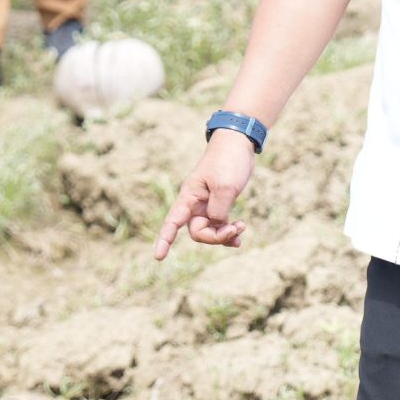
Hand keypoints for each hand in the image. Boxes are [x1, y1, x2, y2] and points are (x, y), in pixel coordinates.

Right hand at [153, 130, 258, 256]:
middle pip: (197, 232)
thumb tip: (215, 226)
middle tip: (237, 228)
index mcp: (189, 196)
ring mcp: (207, 204)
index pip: (172, 222)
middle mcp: (195, 203)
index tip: (158, 257)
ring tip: (241, 227)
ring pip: (209, 230)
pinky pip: (219, 225)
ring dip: (224, 234)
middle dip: (216, 236)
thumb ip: (218, 211)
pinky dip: (228, 231)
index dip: (165, 240)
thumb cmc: (228, 161)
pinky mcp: (219, 204)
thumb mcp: (225, 187)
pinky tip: (239, 232)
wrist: (238, 142)